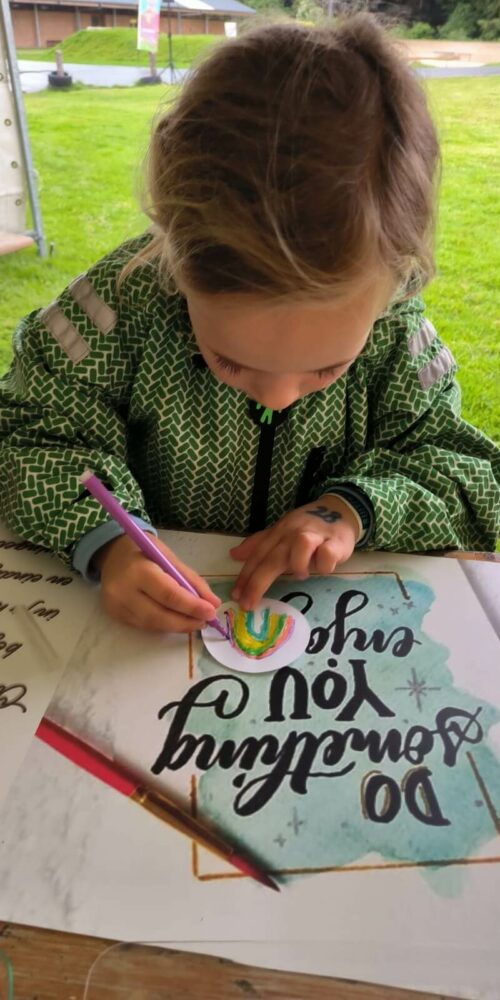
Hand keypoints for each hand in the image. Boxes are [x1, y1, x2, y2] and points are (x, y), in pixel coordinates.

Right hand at [94, 534, 219, 632]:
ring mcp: (116, 606)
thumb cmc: (143, 551)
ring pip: (152, 624)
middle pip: (159, 615)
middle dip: (186, 621)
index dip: (191, 606)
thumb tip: (213, 603)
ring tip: (194, 621)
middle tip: (206, 621)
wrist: (111, 554)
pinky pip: (144, 626)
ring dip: (177, 626)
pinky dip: (163, 625)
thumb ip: (190, 580)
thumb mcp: (168, 556)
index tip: (211, 612)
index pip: (168, 594)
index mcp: (138, 570)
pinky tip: (175, 619)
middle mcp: (123, 591)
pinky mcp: (115, 615)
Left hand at [230, 496, 358, 609]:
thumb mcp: (280, 532)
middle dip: (257, 582)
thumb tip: (234, 555)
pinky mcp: (336, 542)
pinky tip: (324, 567)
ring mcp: (315, 536)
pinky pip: (327, 554)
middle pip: (272, 558)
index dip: (245, 576)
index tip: (235, 595)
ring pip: (301, 546)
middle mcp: (293, 533)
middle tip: (248, 603)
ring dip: (298, 564)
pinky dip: (324, 564)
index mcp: (279, 532)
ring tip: (301, 574)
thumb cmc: (307, 526)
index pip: (258, 555)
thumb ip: (259, 544)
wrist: (340, 510)